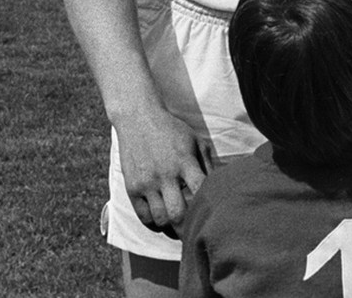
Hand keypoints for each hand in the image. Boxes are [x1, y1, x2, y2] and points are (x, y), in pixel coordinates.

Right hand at [112, 104, 214, 239]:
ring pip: (160, 218)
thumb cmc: (172, 130)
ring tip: (179, 228)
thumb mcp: (195, 140)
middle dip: (189, 226)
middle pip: (178, 213)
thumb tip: (219, 187)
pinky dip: (154, 224)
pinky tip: (162, 221)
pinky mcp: (132, 187)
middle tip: (195, 231)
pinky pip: (143, 216)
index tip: (212, 214)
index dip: (208, 207)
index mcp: (185, 161)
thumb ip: (207, 164)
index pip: (200, 192)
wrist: (139, 119)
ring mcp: (146, 182)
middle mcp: (165, 174)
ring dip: (172, 228)